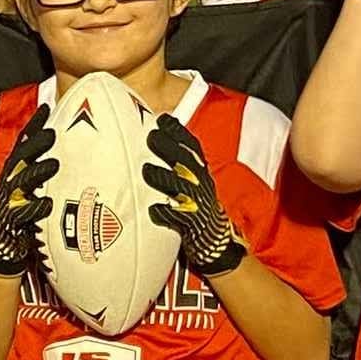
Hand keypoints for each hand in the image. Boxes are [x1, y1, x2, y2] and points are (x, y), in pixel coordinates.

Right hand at [0, 105, 58, 280]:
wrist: (2, 242)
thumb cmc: (20, 207)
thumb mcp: (26, 182)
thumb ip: (39, 164)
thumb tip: (62, 141)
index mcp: (13, 169)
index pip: (23, 141)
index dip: (34, 124)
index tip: (47, 108)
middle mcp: (9, 181)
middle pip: (21, 158)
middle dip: (36, 145)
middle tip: (52, 133)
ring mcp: (9, 200)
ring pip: (23, 183)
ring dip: (38, 172)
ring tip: (54, 164)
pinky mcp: (13, 220)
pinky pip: (23, 213)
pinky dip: (35, 208)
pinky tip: (47, 204)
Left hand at [144, 112, 243, 275]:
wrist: (213, 240)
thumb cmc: (198, 205)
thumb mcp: (196, 180)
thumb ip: (181, 161)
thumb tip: (159, 135)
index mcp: (201, 172)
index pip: (191, 146)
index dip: (177, 132)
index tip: (162, 119)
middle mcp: (200, 184)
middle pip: (184, 160)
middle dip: (167, 147)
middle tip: (151, 137)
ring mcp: (195, 203)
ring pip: (178, 186)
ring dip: (161, 176)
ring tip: (147, 169)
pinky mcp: (188, 223)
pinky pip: (173, 216)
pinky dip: (162, 212)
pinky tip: (153, 209)